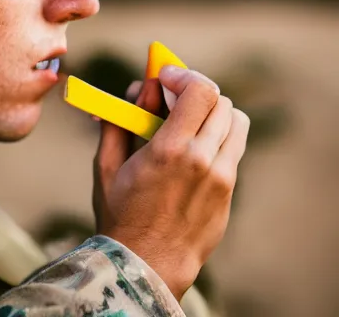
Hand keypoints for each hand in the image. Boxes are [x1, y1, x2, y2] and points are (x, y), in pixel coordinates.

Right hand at [93, 66, 249, 300]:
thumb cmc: (120, 216)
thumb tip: (135, 90)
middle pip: (220, 101)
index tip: (165, 77)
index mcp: (170, 150)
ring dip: (212, 112)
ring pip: (236, 121)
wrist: (146, 266)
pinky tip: (195, 148)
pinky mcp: (230, 191)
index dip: (183, 75)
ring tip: (189, 121)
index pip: (200, 91)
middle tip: (174, 98)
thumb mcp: (106, 165)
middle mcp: (203, 160)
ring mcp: (222, 177)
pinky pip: (233, 147)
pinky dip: (218, 135)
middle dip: (194, 91)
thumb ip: (118, 121)